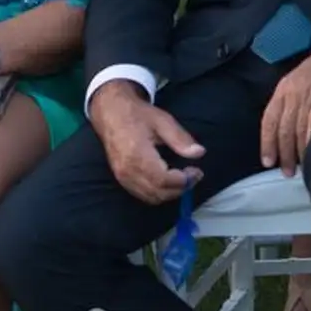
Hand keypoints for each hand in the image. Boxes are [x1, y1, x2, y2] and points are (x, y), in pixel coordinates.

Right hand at [89, 80, 204, 203]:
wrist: (110, 112)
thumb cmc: (137, 114)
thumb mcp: (163, 121)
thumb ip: (180, 139)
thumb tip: (199, 152)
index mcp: (137, 155)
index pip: (163, 180)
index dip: (183, 180)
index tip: (197, 171)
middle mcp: (127, 170)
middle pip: (158, 193)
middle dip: (180, 189)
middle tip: (193, 175)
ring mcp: (122, 176)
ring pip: (150, 197)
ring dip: (170, 193)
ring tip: (183, 178)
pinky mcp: (121, 179)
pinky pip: (141, 194)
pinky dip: (158, 193)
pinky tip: (168, 180)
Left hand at [260, 23, 310, 175]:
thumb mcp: (308, 77)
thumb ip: (300, 98)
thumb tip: (296, 126)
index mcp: (286, 85)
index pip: (269, 119)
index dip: (267, 142)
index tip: (268, 161)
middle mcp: (294, 90)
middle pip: (283, 129)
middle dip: (284, 154)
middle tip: (287, 172)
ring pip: (298, 130)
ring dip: (299, 153)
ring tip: (303, 169)